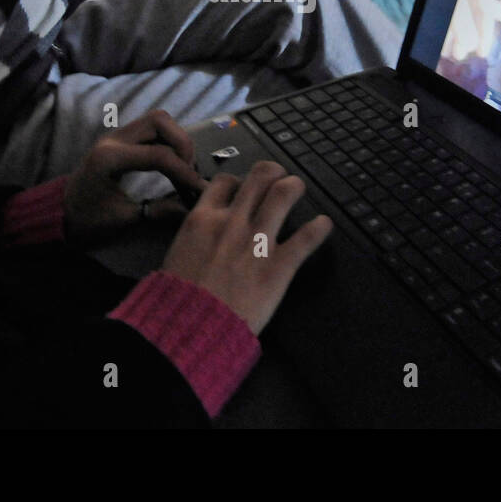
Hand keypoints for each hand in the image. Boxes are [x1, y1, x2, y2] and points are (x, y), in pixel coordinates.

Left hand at [63, 110, 202, 242]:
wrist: (63, 211)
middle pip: (159, 121)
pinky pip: (150, 128)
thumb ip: (158, 211)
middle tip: (189, 170)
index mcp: (109, 159)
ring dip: (176, 138)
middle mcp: (113, 139)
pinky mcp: (120, 138)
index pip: (158, 155)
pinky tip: (172, 162)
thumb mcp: (123, 219)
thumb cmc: (88, 218)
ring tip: (182, 166)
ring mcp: (116, 135)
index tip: (199, 187)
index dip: (184, 171)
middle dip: (182, 143)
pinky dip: (167, 140)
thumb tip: (190, 210)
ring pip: (157, 119)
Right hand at [159, 161, 332, 334]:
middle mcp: (232, 222)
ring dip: (295, 187)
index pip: (225, 181)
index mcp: (203, 219)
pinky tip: (325, 224)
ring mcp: (257, 241)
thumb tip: (199, 236)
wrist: (188, 328)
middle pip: (259, 176)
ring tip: (298, 189)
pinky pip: (306, 239)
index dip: (238, 181)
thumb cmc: (176, 300)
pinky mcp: (278, 266)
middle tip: (278, 180)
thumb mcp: (175, 256)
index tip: (244, 189)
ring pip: (284, 193)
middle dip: (272, 173)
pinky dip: (319, 228)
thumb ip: (193, 239)